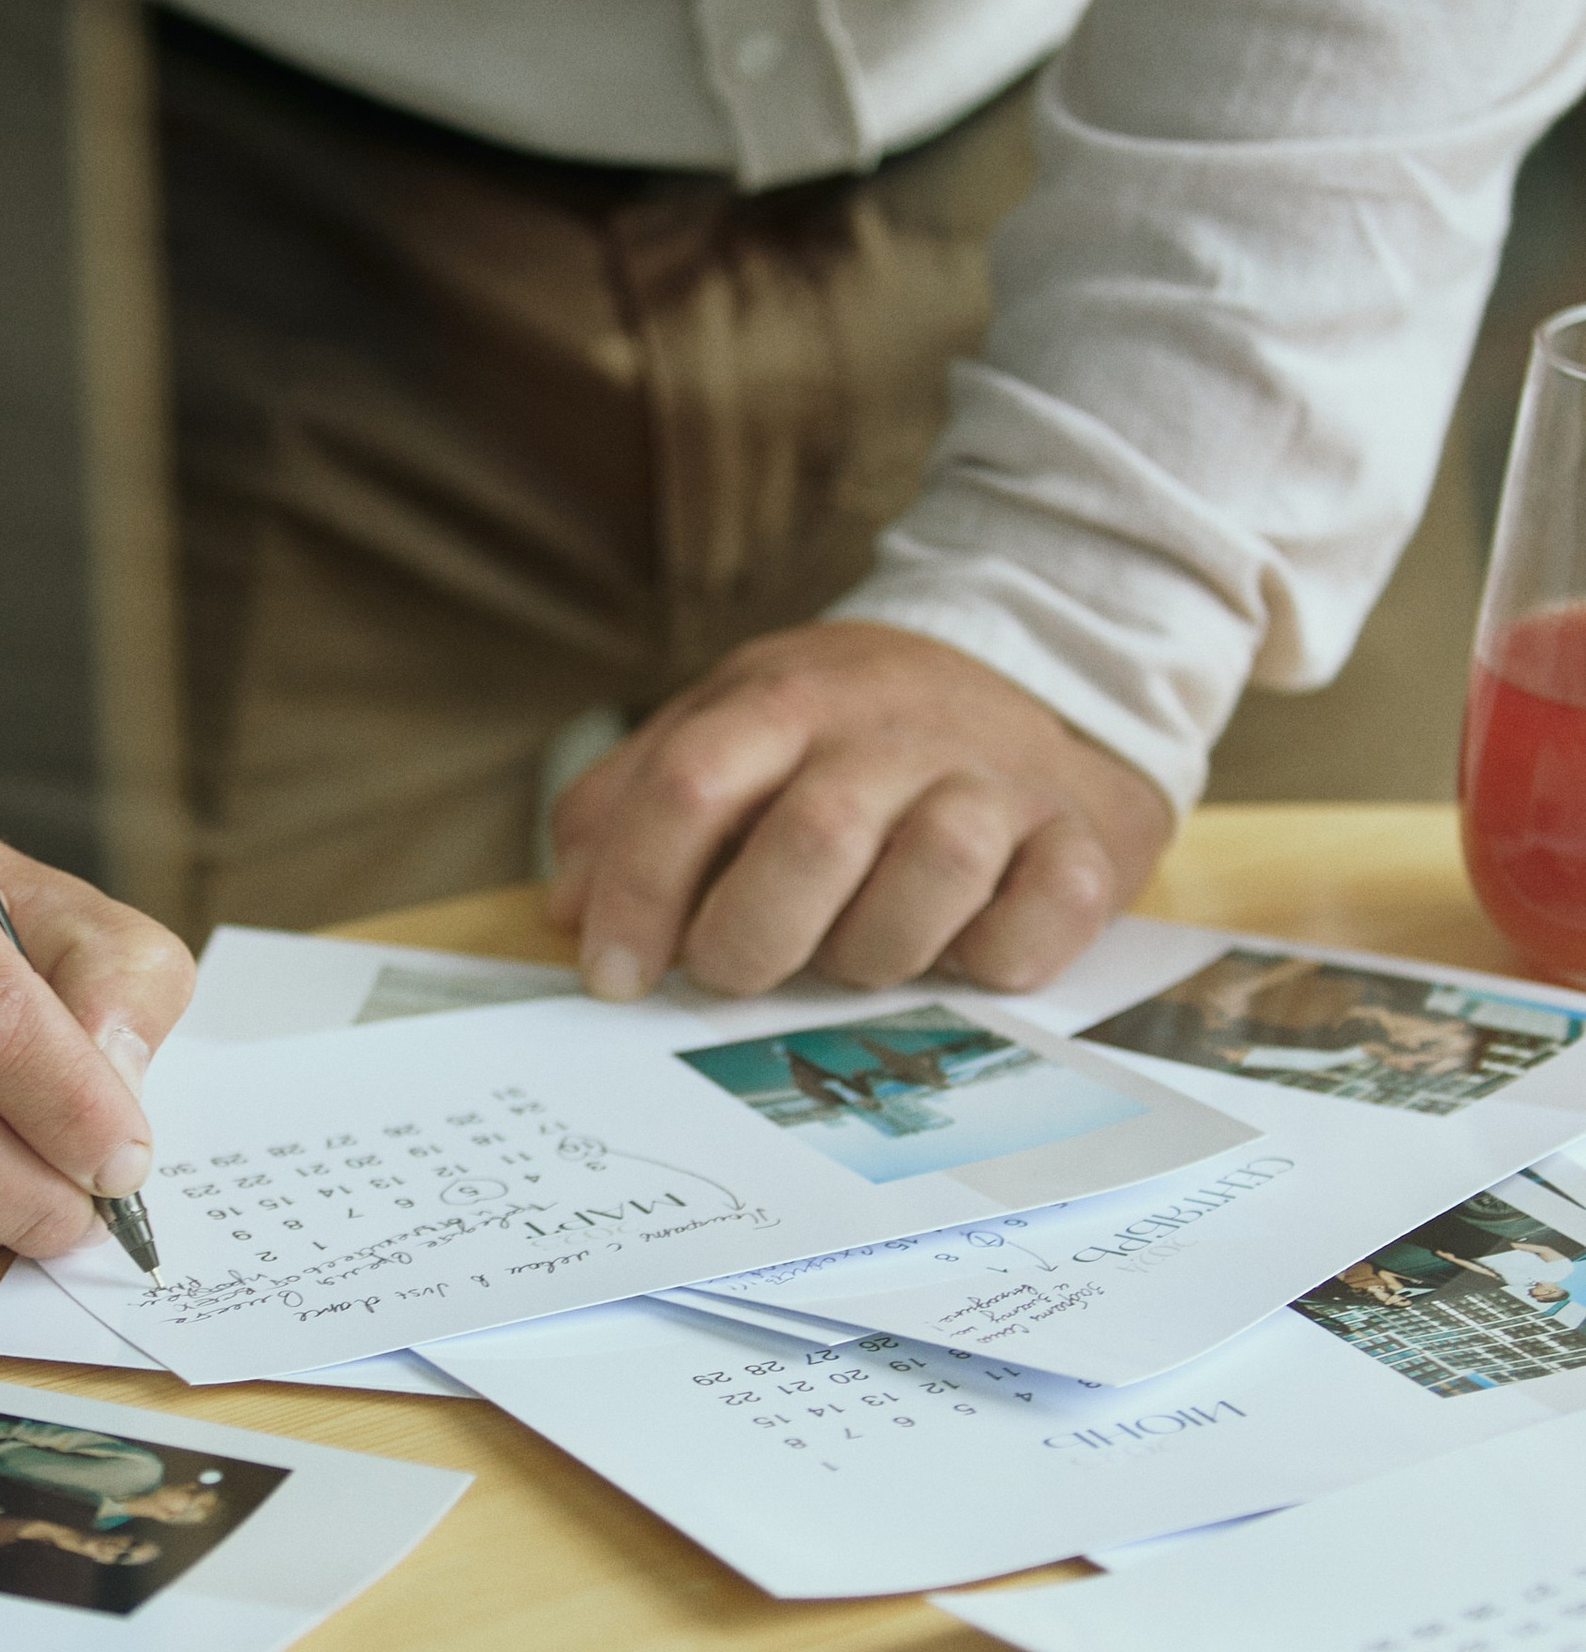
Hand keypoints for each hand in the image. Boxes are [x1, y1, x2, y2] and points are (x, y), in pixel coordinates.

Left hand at [546, 621, 1169, 999]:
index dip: (638, 892)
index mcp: (789, 698)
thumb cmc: (854, 733)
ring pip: (932, 876)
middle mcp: (895, 730)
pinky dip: (996, 958)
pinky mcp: (1083, 838)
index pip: (692, 784)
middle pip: (812, 838)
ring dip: (876, 950)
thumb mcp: (734, 726)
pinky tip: (967, 952)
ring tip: (857, 951)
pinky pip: (1040, 920)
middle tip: (735, 972)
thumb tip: (568, 908)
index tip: (614, 978)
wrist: (1041, 673)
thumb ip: (637, 803)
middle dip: (753, 938)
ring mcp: (997, 780)